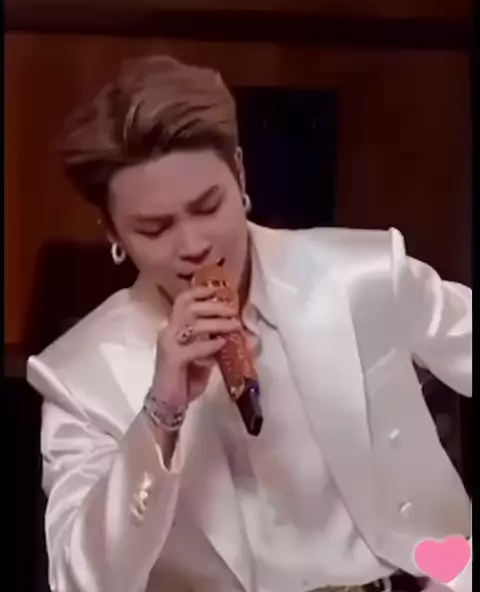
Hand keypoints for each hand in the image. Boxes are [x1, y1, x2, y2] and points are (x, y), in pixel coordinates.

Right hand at [151, 285, 240, 405]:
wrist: (167, 404)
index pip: (183, 301)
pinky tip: (222, 344)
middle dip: (214, 306)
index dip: (200, 291)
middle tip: (233, 310)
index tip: (221, 289)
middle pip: (190, 307)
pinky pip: (193, 347)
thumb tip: (240, 336)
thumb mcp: (204, 359)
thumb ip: (214, 345)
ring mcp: (168, 344)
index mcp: (174, 328)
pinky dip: (209, 344)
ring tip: (234, 326)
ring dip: (217, 323)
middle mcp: (168, 331)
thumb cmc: (184, 380)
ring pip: (193, 324)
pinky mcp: (172, 358)